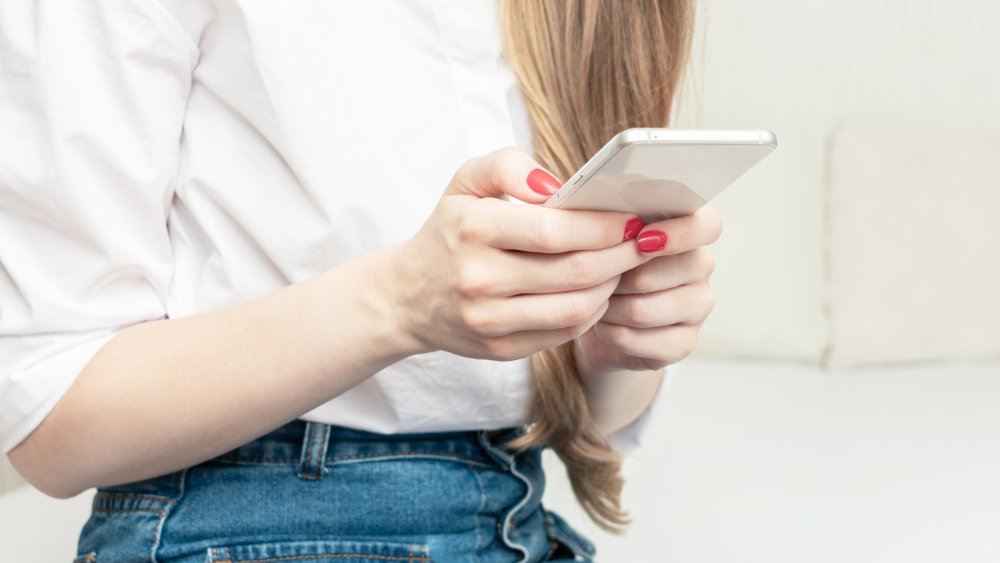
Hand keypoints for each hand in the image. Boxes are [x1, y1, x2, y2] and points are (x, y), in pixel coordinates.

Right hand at [388, 148, 646, 360]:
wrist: (407, 296)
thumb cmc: (449, 231)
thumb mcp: (465, 183)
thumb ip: (507, 166)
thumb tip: (556, 186)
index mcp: (472, 230)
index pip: (553, 230)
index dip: (602, 225)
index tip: (630, 216)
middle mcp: (478, 279)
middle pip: (575, 271)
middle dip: (621, 255)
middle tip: (643, 241)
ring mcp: (489, 320)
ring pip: (576, 307)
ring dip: (612, 285)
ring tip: (623, 265)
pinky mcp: (500, 349)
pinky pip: (563, 332)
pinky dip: (591, 311)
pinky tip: (598, 290)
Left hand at [575, 207, 722, 372]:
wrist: (594, 320)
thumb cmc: (597, 266)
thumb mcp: (597, 237)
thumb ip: (606, 219)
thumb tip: (598, 212)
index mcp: (687, 230)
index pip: (708, 225)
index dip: (680, 233)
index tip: (641, 241)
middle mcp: (700, 266)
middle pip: (668, 272)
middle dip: (620, 277)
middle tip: (596, 278)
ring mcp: (698, 306)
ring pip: (645, 309)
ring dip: (609, 308)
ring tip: (595, 302)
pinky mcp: (685, 343)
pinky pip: (641, 340)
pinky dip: (612, 334)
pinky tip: (604, 327)